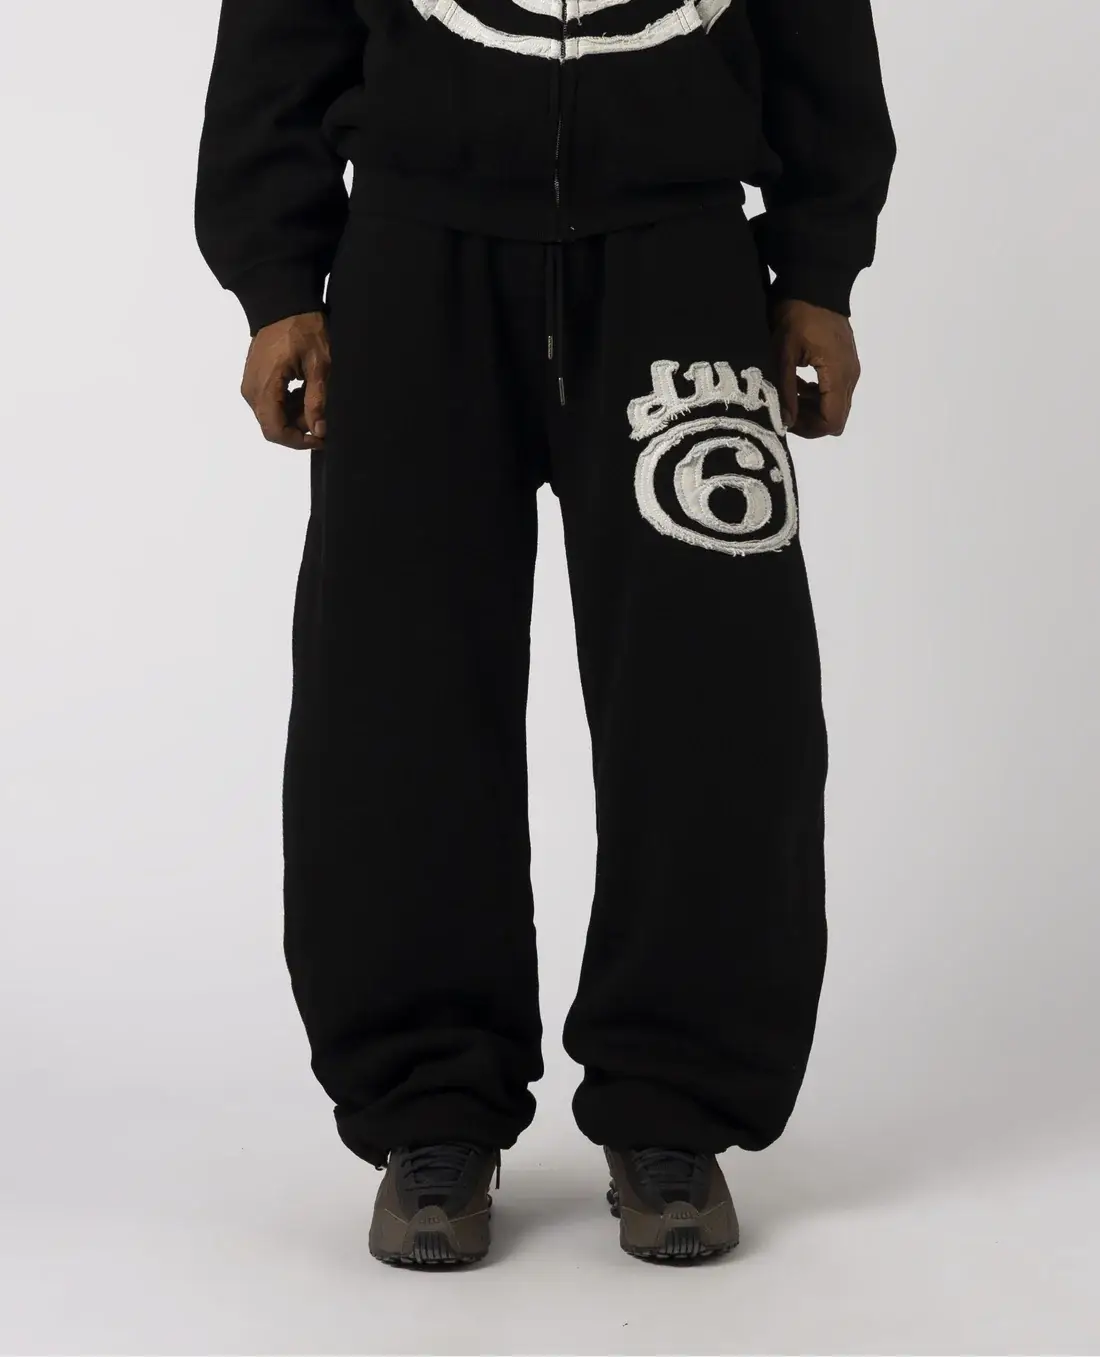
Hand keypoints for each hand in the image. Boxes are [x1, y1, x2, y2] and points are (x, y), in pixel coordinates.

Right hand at [240, 311, 329, 449]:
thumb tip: (318, 430)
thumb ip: (317, 400)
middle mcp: (251, 389)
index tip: (320, 438)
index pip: (274, 430)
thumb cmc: (303, 328)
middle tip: (320, 413)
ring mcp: (250, 384)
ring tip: (313, 395)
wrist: (283, 302)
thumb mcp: (319, 364)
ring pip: (271, 416)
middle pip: (272, 426)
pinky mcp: (253, 379)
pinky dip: (287, 404)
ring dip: (293, 415)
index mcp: (266, 385)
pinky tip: (302, 390)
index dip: (298, 442)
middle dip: (298, 427)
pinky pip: (268, 403)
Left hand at [769, 299, 860, 438]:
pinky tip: (794, 382)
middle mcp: (850, 375)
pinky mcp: (844, 361)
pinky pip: (833, 390)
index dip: (808, 428)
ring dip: (810, 407)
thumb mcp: (783, 354)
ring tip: (785, 394)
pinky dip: (815, 395)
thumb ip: (785, 391)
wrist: (815, 282)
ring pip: (834, 405)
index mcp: (838, 374)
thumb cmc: (796, 315)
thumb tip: (786, 422)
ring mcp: (849, 368)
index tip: (785, 419)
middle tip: (782, 409)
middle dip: (808, 420)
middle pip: (836, 417)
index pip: (832, 421)